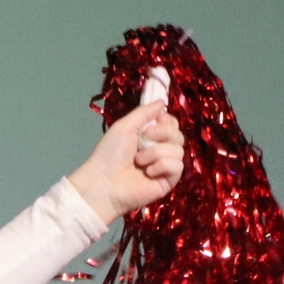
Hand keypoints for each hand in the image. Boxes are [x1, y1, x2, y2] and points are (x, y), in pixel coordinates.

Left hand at [67, 101, 184, 223]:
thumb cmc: (110, 154)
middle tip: (144, 139)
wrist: (104, 182)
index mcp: (149, 138)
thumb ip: (143, 113)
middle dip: (163, 134)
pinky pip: (178, 166)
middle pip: (178, 135)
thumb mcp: (124, 127)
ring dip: (156, 152)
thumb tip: (162, 101)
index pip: (172, 125)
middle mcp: (159, 151)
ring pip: (178, 150)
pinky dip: (162, 166)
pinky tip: (147, 173)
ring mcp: (164, 167)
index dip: (168, 121)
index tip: (158, 119)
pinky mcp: (169, 181)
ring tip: (138, 161)